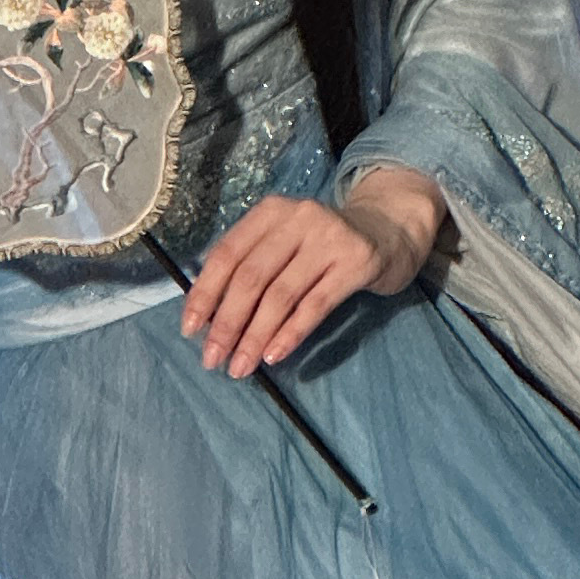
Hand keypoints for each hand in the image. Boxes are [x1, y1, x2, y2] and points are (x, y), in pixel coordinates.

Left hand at [181, 169, 444, 379]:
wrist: (390, 231)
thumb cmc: (324, 244)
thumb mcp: (286, 240)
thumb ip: (253, 265)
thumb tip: (210, 316)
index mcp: (271, 212)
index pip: (227, 254)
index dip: (205, 293)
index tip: (190, 328)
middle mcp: (298, 219)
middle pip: (251, 277)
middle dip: (227, 322)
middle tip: (212, 358)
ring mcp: (329, 239)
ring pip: (281, 295)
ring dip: (255, 336)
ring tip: (240, 366)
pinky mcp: (356, 262)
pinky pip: (315, 305)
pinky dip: (290, 333)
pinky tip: (274, 355)